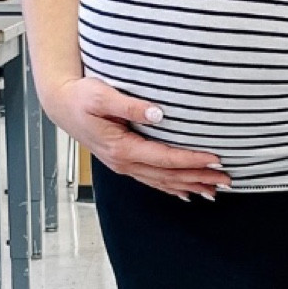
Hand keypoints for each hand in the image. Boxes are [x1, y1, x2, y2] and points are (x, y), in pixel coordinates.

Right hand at [43, 75, 228, 200]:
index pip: (165, 158)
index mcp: (122, 148)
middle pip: (169, 175)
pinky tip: (187, 193)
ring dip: (190, 185)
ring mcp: (124, 165)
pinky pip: (153, 180)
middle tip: (227, 179)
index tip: (215, 159)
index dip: (192, 160)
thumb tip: (158, 113)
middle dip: (199, 178)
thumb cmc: (81, 97)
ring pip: (163, 181)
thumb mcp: (101, 95)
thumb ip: (129, 105)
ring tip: (215, 190)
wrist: (61, 105)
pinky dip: (172, 188)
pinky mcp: (124, 163)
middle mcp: (124, 162)